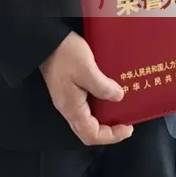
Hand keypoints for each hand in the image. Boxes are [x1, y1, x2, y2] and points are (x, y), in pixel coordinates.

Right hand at [39, 31, 133, 145]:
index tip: (128, 127)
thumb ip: (103, 87)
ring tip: (119, 108)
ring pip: (87, 120)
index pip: (92, 135)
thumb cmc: (65, 54)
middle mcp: (68, 109)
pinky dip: (99, 106)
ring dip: (104, 118)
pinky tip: (107, 93)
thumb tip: (119, 97)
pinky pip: (85, 106)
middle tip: (126, 121)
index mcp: (72, 108)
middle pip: (89, 131)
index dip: (112, 136)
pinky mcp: (68, 89)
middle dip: (109, 131)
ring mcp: (67, 99)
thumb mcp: (87, 69)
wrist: (47, 40)